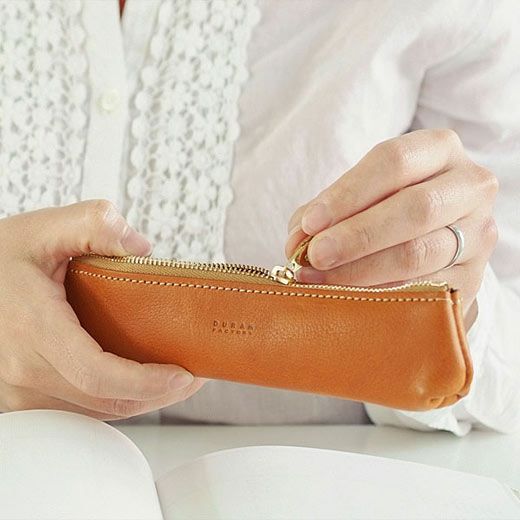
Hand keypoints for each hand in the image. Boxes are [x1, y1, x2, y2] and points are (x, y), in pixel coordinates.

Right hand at [0, 200, 204, 419]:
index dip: (146, 382)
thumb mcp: (41, 229)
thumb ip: (91, 225)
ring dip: (138, 400)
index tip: (184, 376)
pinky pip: (75, 408)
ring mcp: (20, 389)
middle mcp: (24, 369)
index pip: (98, 374)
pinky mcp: (22, 394)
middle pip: (104, 400)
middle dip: (157, 394)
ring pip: (92, 411)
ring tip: (172, 379)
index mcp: (33, 328)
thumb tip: (138, 246)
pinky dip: (111, 399)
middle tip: (192, 377)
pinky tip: (133, 381)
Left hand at [286, 129, 498, 329]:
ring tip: (318, 278)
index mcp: (439, 150)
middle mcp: (469, 187)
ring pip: (419, 253)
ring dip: (360, 270)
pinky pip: (424, 290)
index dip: (347, 193)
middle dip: (356, 235)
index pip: (393, 162)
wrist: (429, 245)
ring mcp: (478, 235)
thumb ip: (325, 213)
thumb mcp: (359, 197)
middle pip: (414, 208)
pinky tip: (347, 297)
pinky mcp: (473, 279)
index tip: (311, 224)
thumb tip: (297, 242)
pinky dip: (379, 294)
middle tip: (314, 256)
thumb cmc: (385, 210)